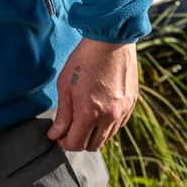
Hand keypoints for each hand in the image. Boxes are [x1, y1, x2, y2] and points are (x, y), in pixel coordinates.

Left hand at [47, 36, 137, 150]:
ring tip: (83, 118)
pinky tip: (99, 110)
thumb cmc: (83, 60)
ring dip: (93, 134)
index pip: (76, 144)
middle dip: (78, 141)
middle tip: (69, 128)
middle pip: (92, 145)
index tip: (58, 134)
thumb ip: (62, 115)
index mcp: (89, 113)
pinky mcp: (131, 105)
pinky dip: (107, 125)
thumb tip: (55, 135)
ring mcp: (122, 112)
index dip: (64, 142)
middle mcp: (108, 117)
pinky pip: (118, 125)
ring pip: (107, 138)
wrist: (110, 40)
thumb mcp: (65, 85)